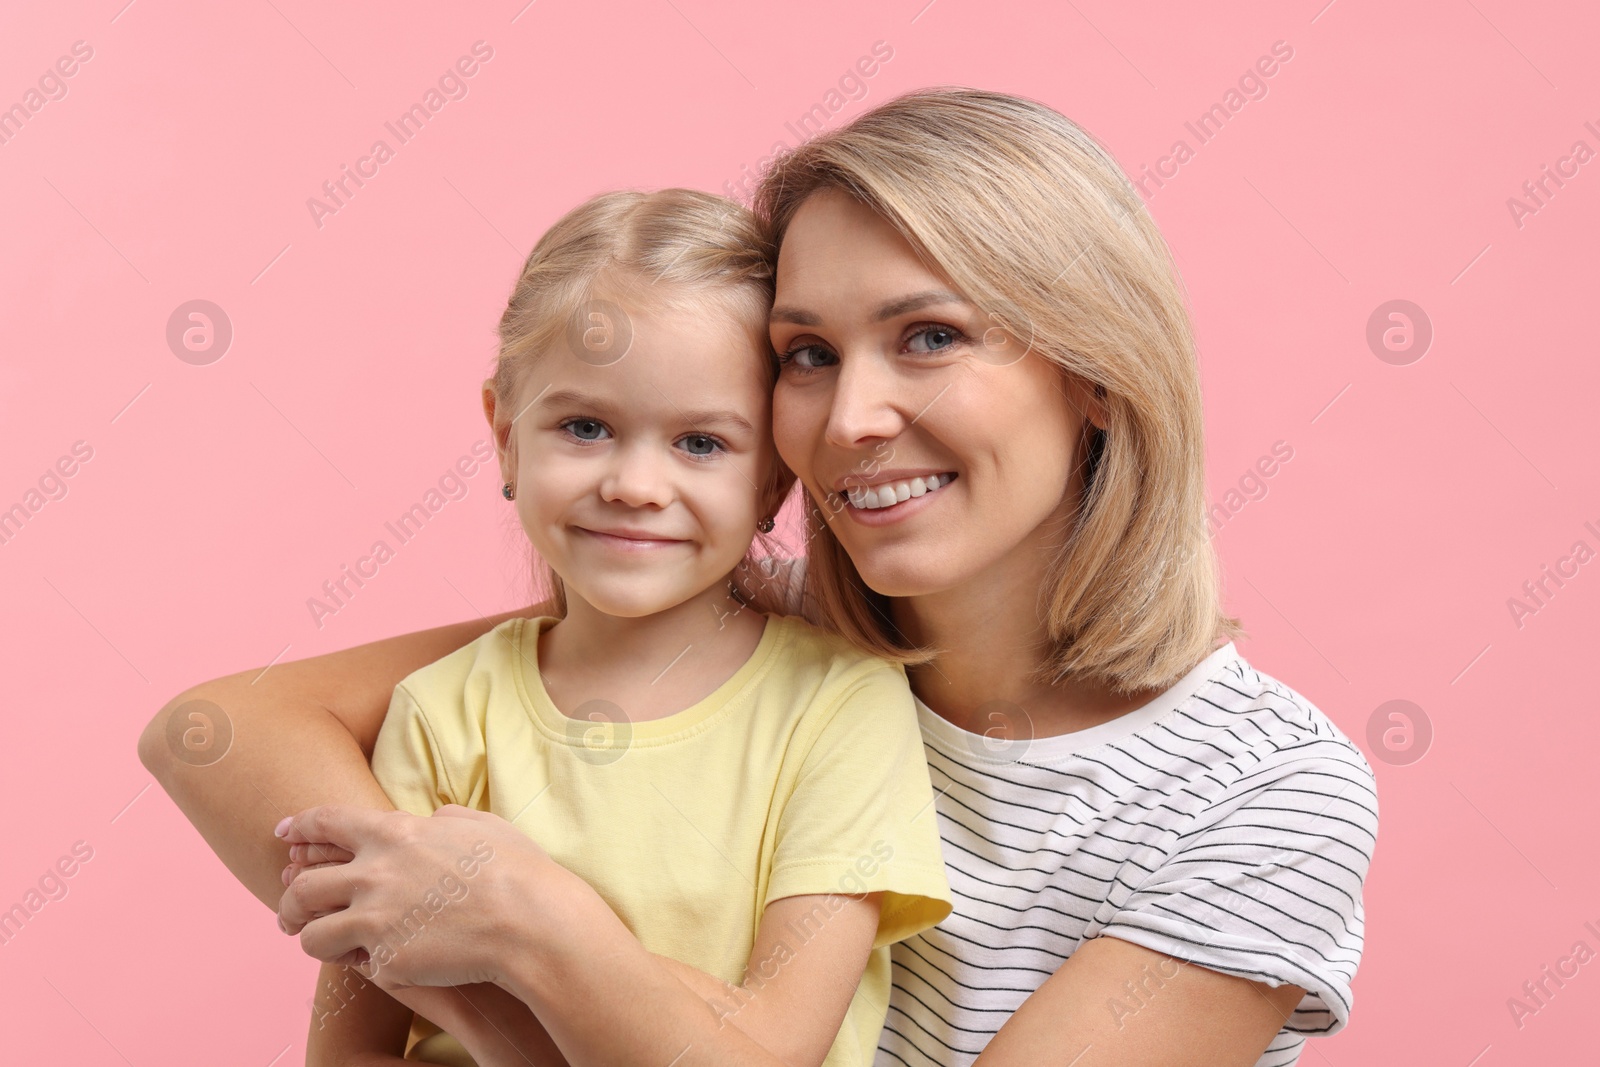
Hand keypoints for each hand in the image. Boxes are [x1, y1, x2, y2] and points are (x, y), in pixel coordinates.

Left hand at [276, 803, 558, 991]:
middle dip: (288, 902)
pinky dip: (364, 963)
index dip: (300, 826)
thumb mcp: (480, 824)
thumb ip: (444, 819)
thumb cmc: (517, 870)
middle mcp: (374, 874)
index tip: (284, 833)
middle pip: (302, 886)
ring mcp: (376, 920)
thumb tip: (432, 820)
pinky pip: (356, 965)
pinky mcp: (386, 960)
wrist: (532, 923)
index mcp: (394, 833)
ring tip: (325, 945)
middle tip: (290, 914)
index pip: (327, 821)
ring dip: (314, 940)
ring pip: (312, 936)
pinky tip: (380, 961)